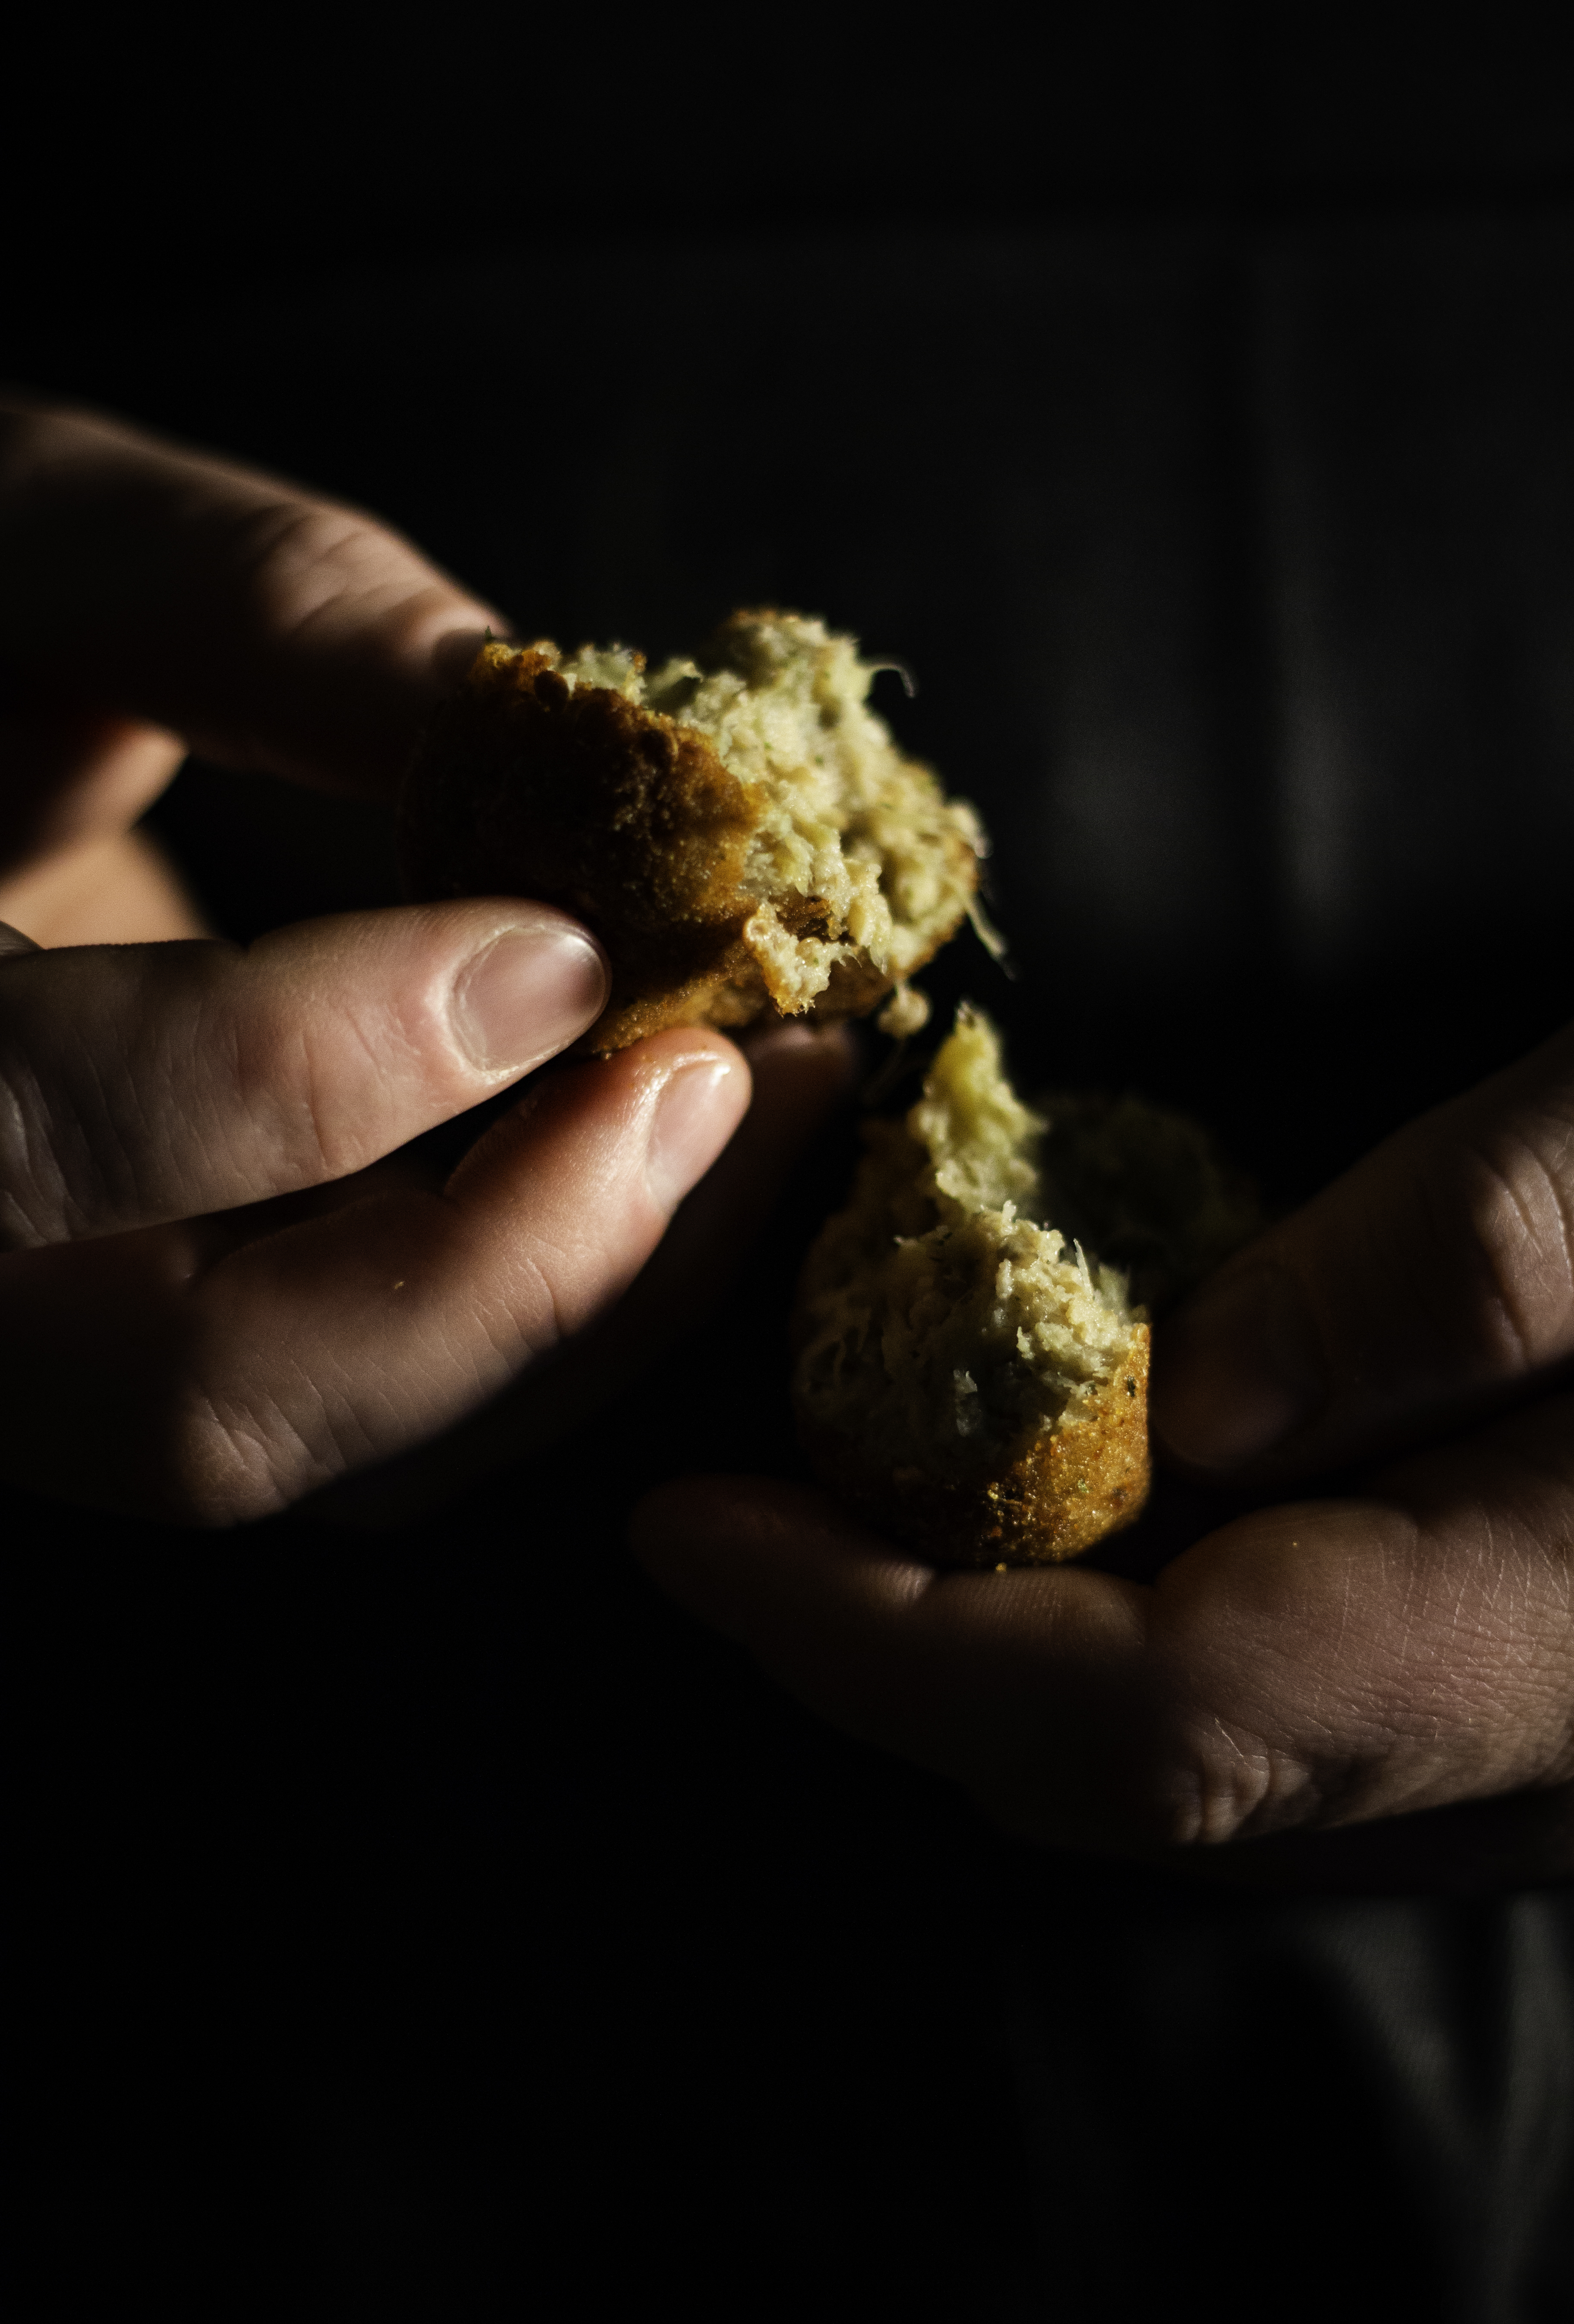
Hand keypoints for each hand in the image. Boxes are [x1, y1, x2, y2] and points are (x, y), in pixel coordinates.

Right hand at [0, 401, 844, 1520]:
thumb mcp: (19, 534)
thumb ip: (240, 602)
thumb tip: (528, 710)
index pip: (35, 1138)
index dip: (310, 1065)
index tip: (556, 948)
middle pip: (204, 1401)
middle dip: (516, 1260)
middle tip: (726, 1072)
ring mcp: (37, 1328)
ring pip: (312, 1446)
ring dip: (575, 1299)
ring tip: (758, 1100)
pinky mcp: (151, 1321)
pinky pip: (355, 1399)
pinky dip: (535, 1297)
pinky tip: (668, 1138)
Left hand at [632, 1023, 1573, 1891]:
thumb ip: (1457, 1273)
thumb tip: (1192, 1394)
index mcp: (1526, 1640)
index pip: (1140, 1711)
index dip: (876, 1633)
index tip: (686, 1531)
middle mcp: (1516, 1757)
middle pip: (1133, 1772)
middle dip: (898, 1649)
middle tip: (751, 1505)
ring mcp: (1529, 1756)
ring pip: (1196, 1770)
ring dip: (1006, 1644)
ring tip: (881, 1485)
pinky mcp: (1539, 1705)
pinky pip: (1291, 1729)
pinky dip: (1139, 1628)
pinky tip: (1105, 1493)